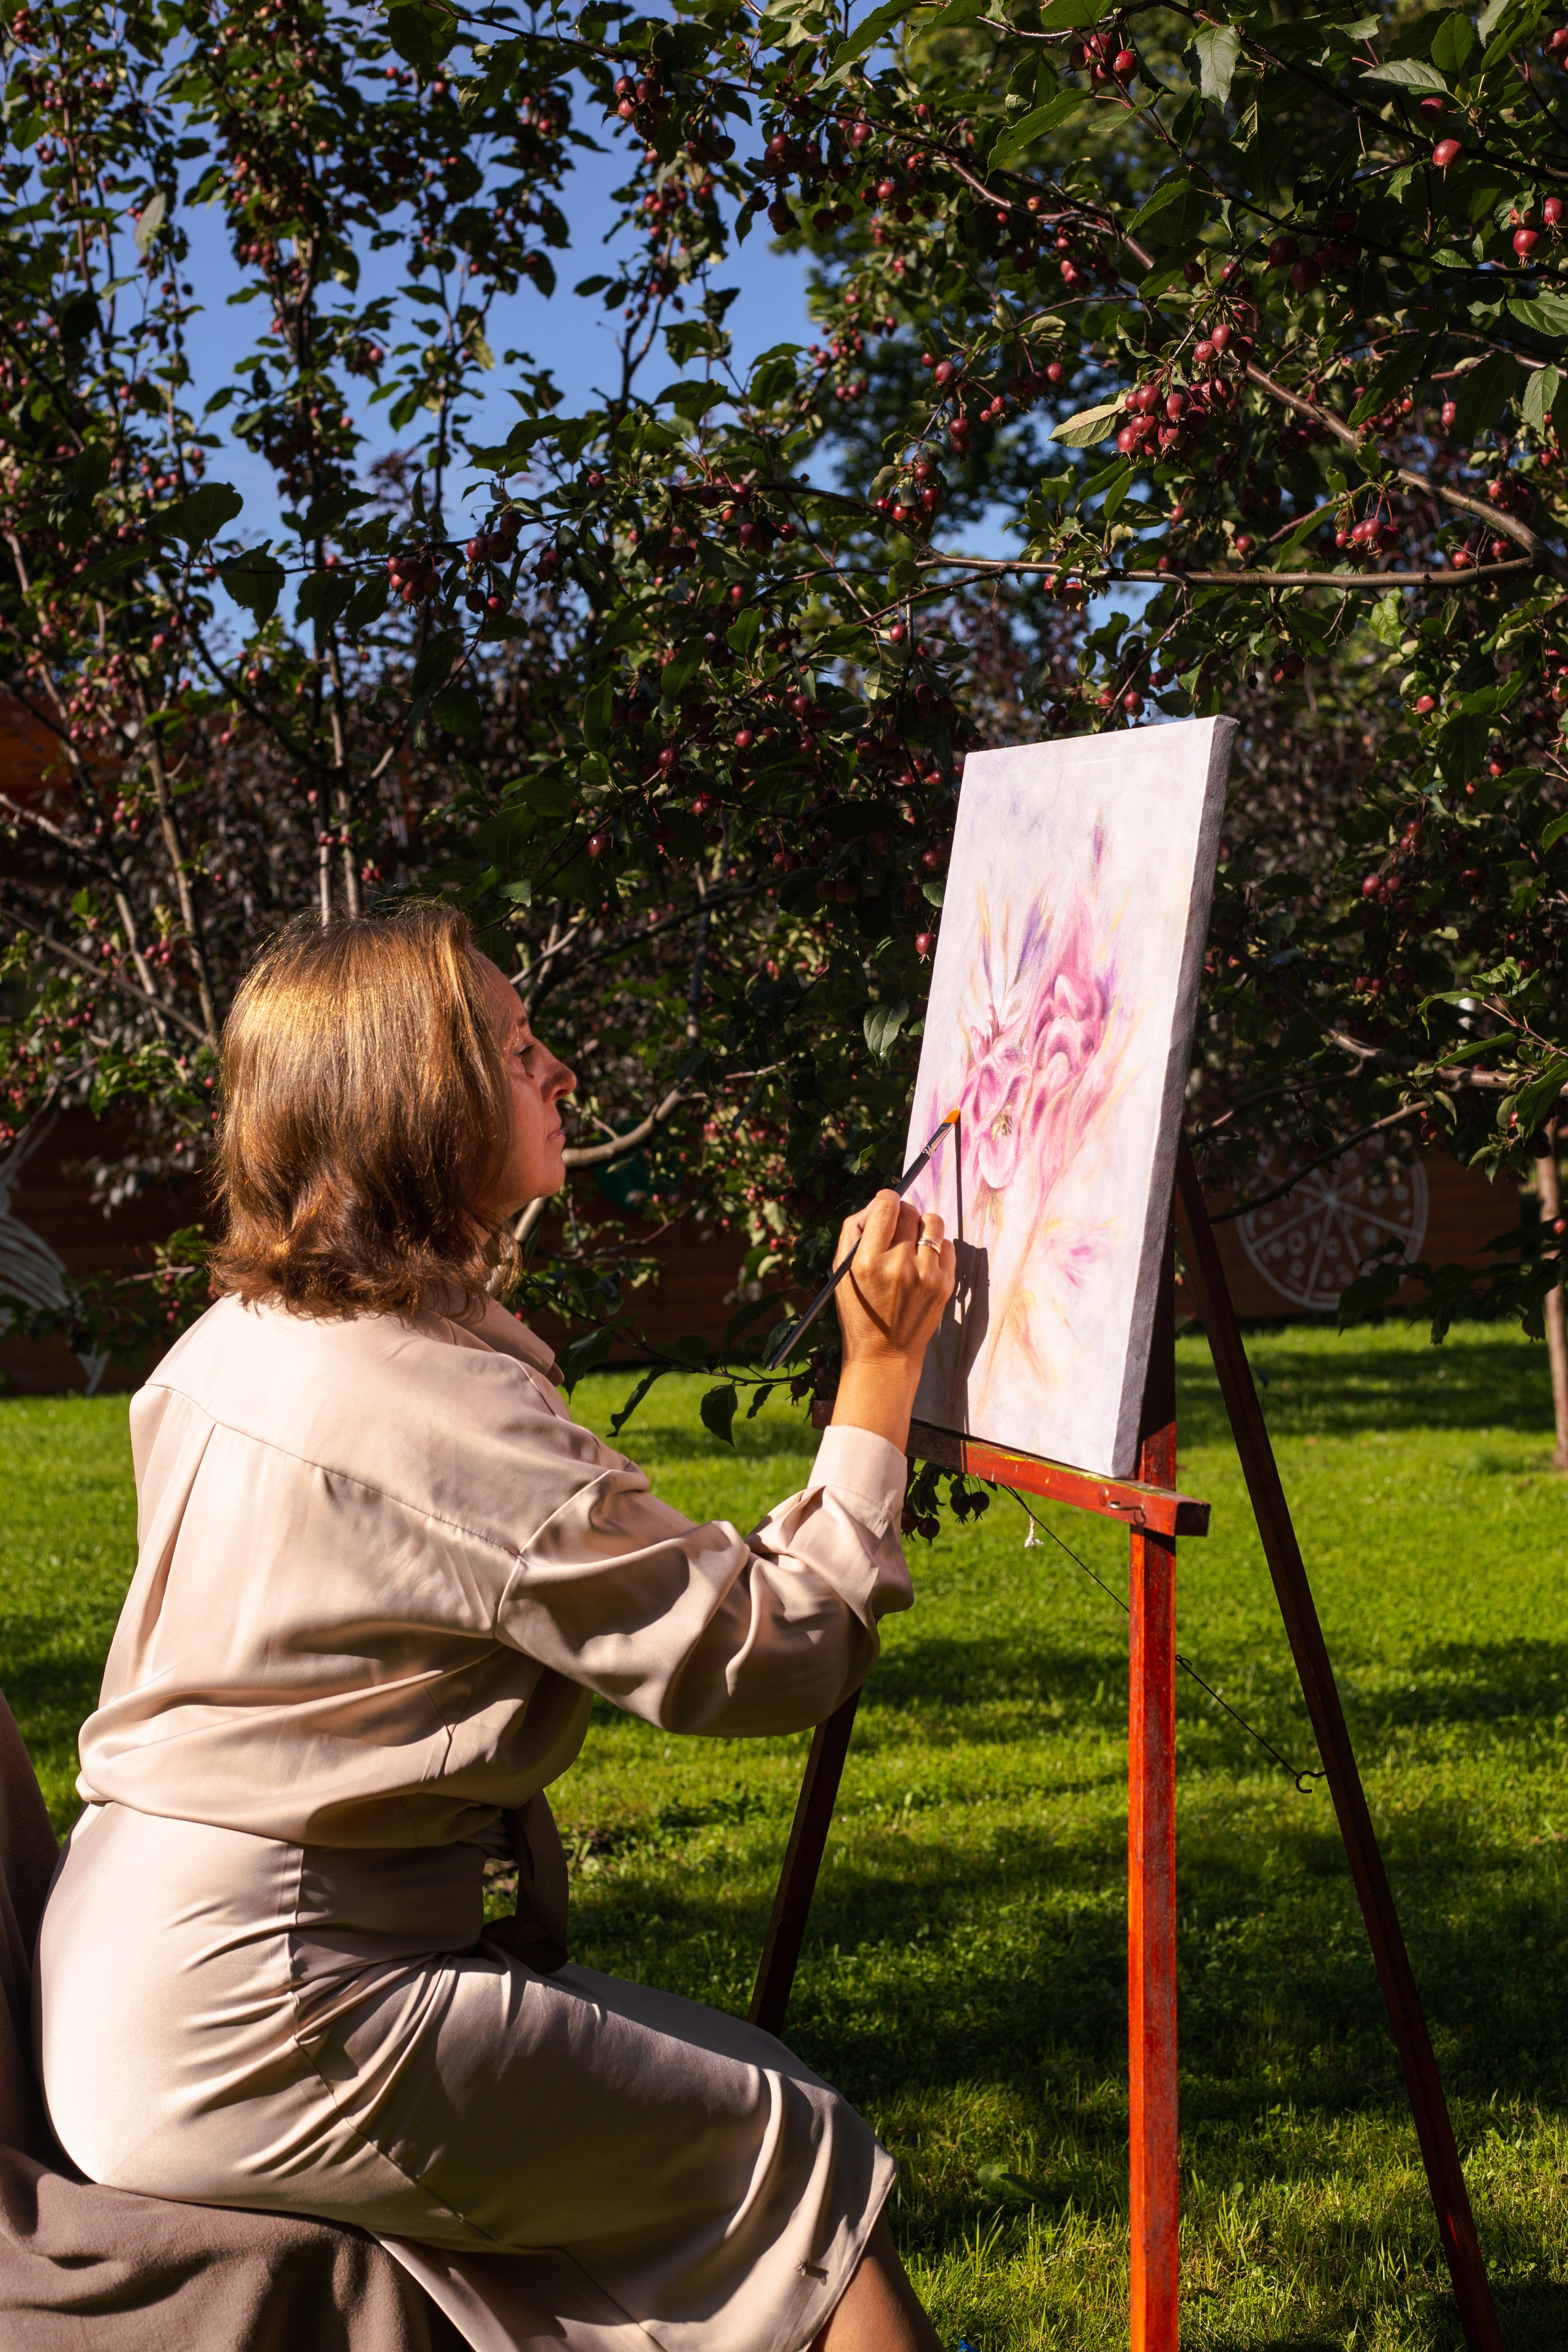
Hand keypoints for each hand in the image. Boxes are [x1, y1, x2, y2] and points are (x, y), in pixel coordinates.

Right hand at [830, 1190, 954, 1452]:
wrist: (885, 1354)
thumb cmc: (859, 1310)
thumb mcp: (842, 1272)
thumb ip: (853, 1231)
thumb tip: (877, 1204)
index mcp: (868, 1261)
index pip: (886, 1206)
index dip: (886, 1198)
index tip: (886, 1204)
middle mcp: (899, 1265)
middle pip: (910, 1211)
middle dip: (903, 1213)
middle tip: (897, 1227)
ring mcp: (926, 1275)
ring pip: (933, 1223)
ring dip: (923, 1225)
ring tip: (913, 1240)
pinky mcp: (945, 1285)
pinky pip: (947, 1245)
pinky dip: (936, 1247)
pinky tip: (924, 1262)